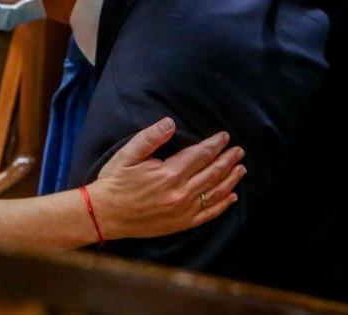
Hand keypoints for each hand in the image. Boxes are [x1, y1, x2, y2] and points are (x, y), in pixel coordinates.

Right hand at [86, 117, 244, 240]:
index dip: (215, 145)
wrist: (105, 214)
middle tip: (239, 151)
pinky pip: (208, 214)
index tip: (225, 137)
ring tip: (241, 169)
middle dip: (228, 160)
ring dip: (230, 180)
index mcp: (170, 174)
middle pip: (213, 173)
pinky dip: (222, 205)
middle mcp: (181, 193)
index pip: (201, 155)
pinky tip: (231, 197)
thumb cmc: (115, 182)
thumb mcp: (128, 154)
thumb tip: (170, 122)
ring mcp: (183, 211)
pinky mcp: (181, 224)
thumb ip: (151, 137)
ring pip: (215, 193)